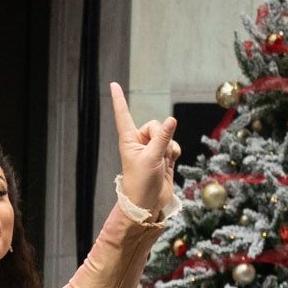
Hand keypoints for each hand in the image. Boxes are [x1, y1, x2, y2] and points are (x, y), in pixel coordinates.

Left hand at [111, 82, 179, 217]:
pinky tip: (170, 162)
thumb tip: (171, 120)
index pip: (123, 115)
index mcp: (128, 139)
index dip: (119, 99)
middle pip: (155, 124)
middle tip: (156, 153)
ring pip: (167, 134)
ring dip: (169, 147)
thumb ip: (162, 138)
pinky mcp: (162, 155)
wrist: (148, 203)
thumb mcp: (152, 158)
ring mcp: (151, 148)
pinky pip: (173, 145)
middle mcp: (138, 141)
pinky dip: (174, 152)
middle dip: (161, 136)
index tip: (112, 84)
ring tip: (162, 162)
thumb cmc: (141, 183)